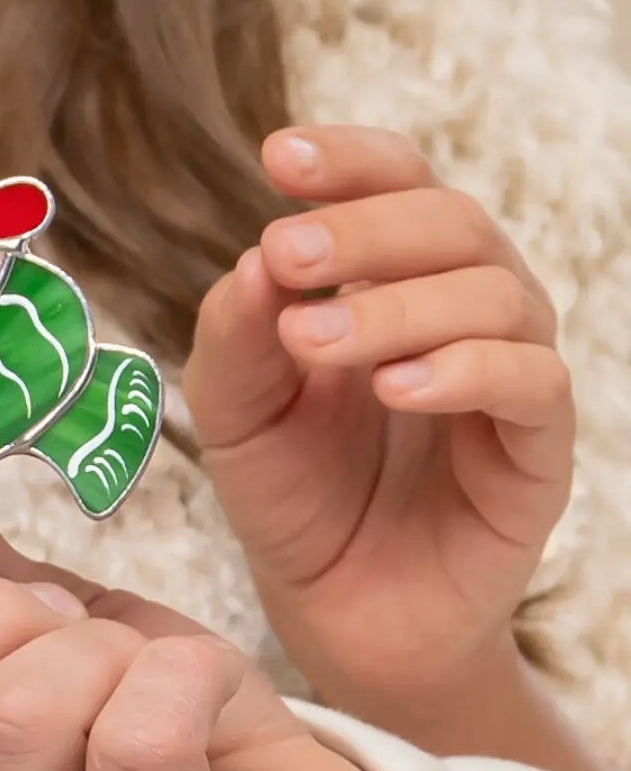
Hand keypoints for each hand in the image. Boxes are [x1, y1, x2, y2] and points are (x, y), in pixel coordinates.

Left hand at [184, 126, 573, 735]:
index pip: (396, 182)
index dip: (349, 159)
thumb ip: (236, 332)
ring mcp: (508, 376)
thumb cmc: (291, 492)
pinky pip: (532, 384)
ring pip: (497, 294)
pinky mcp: (538, 453)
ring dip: (399, 305)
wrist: (336, 613)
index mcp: (387, 276)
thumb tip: (258, 259)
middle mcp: (460, 309)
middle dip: (365, 226)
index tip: (278, 157)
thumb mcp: (232, 407)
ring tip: (316, 340)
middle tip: (289, 251)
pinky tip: (394, 387)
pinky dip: (464, 371)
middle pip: (451, 220)